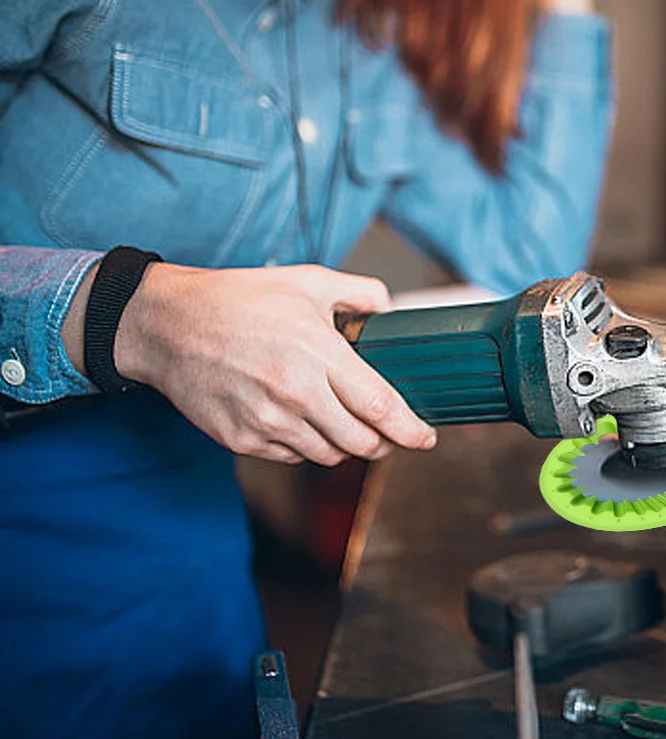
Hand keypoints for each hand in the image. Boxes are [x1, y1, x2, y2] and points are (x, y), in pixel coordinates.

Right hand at [113, 263, 436, 465]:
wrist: (167, 325)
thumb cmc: (237, 300)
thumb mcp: (306, 281)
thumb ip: (358, 292)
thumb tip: (390, 308)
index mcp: (318, 355)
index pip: (381, 408)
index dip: (411, 430)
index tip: (426, 436)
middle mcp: (296, 394)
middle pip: (361, 443)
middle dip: (383, 442)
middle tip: (386, 431)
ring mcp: (266, 422)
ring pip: (328, 456)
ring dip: (343, 445)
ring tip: (340, 420)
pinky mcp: (242, 440)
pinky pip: (291, 458)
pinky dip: (305, 445)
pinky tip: (299, 419)